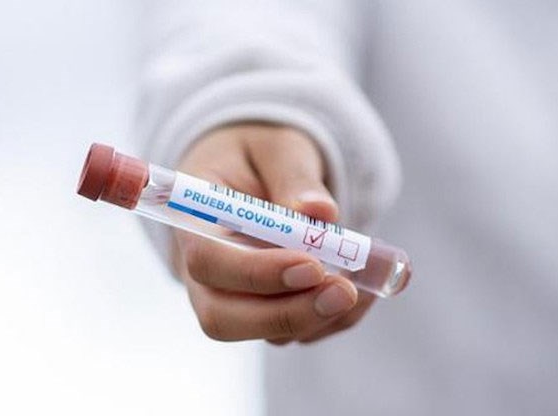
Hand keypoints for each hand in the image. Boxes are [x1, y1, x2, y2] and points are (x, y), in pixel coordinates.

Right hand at [171, 123, 375, 343]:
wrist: (257, 168)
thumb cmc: (257, 154)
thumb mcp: (277, 146)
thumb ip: (294, 175)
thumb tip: (320, 213)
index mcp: (192, 221)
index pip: (207, 261)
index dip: (256, 273)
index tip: (311, 266)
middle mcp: (205, 271)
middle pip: (224, 318)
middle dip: (288, 314)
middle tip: (344, 292)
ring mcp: (234, 299)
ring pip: (268, 333)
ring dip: (321, 316)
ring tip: (365, 279)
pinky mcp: (269, 312)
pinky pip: (302, 332)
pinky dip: (338, 318)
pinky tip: (365, 286)